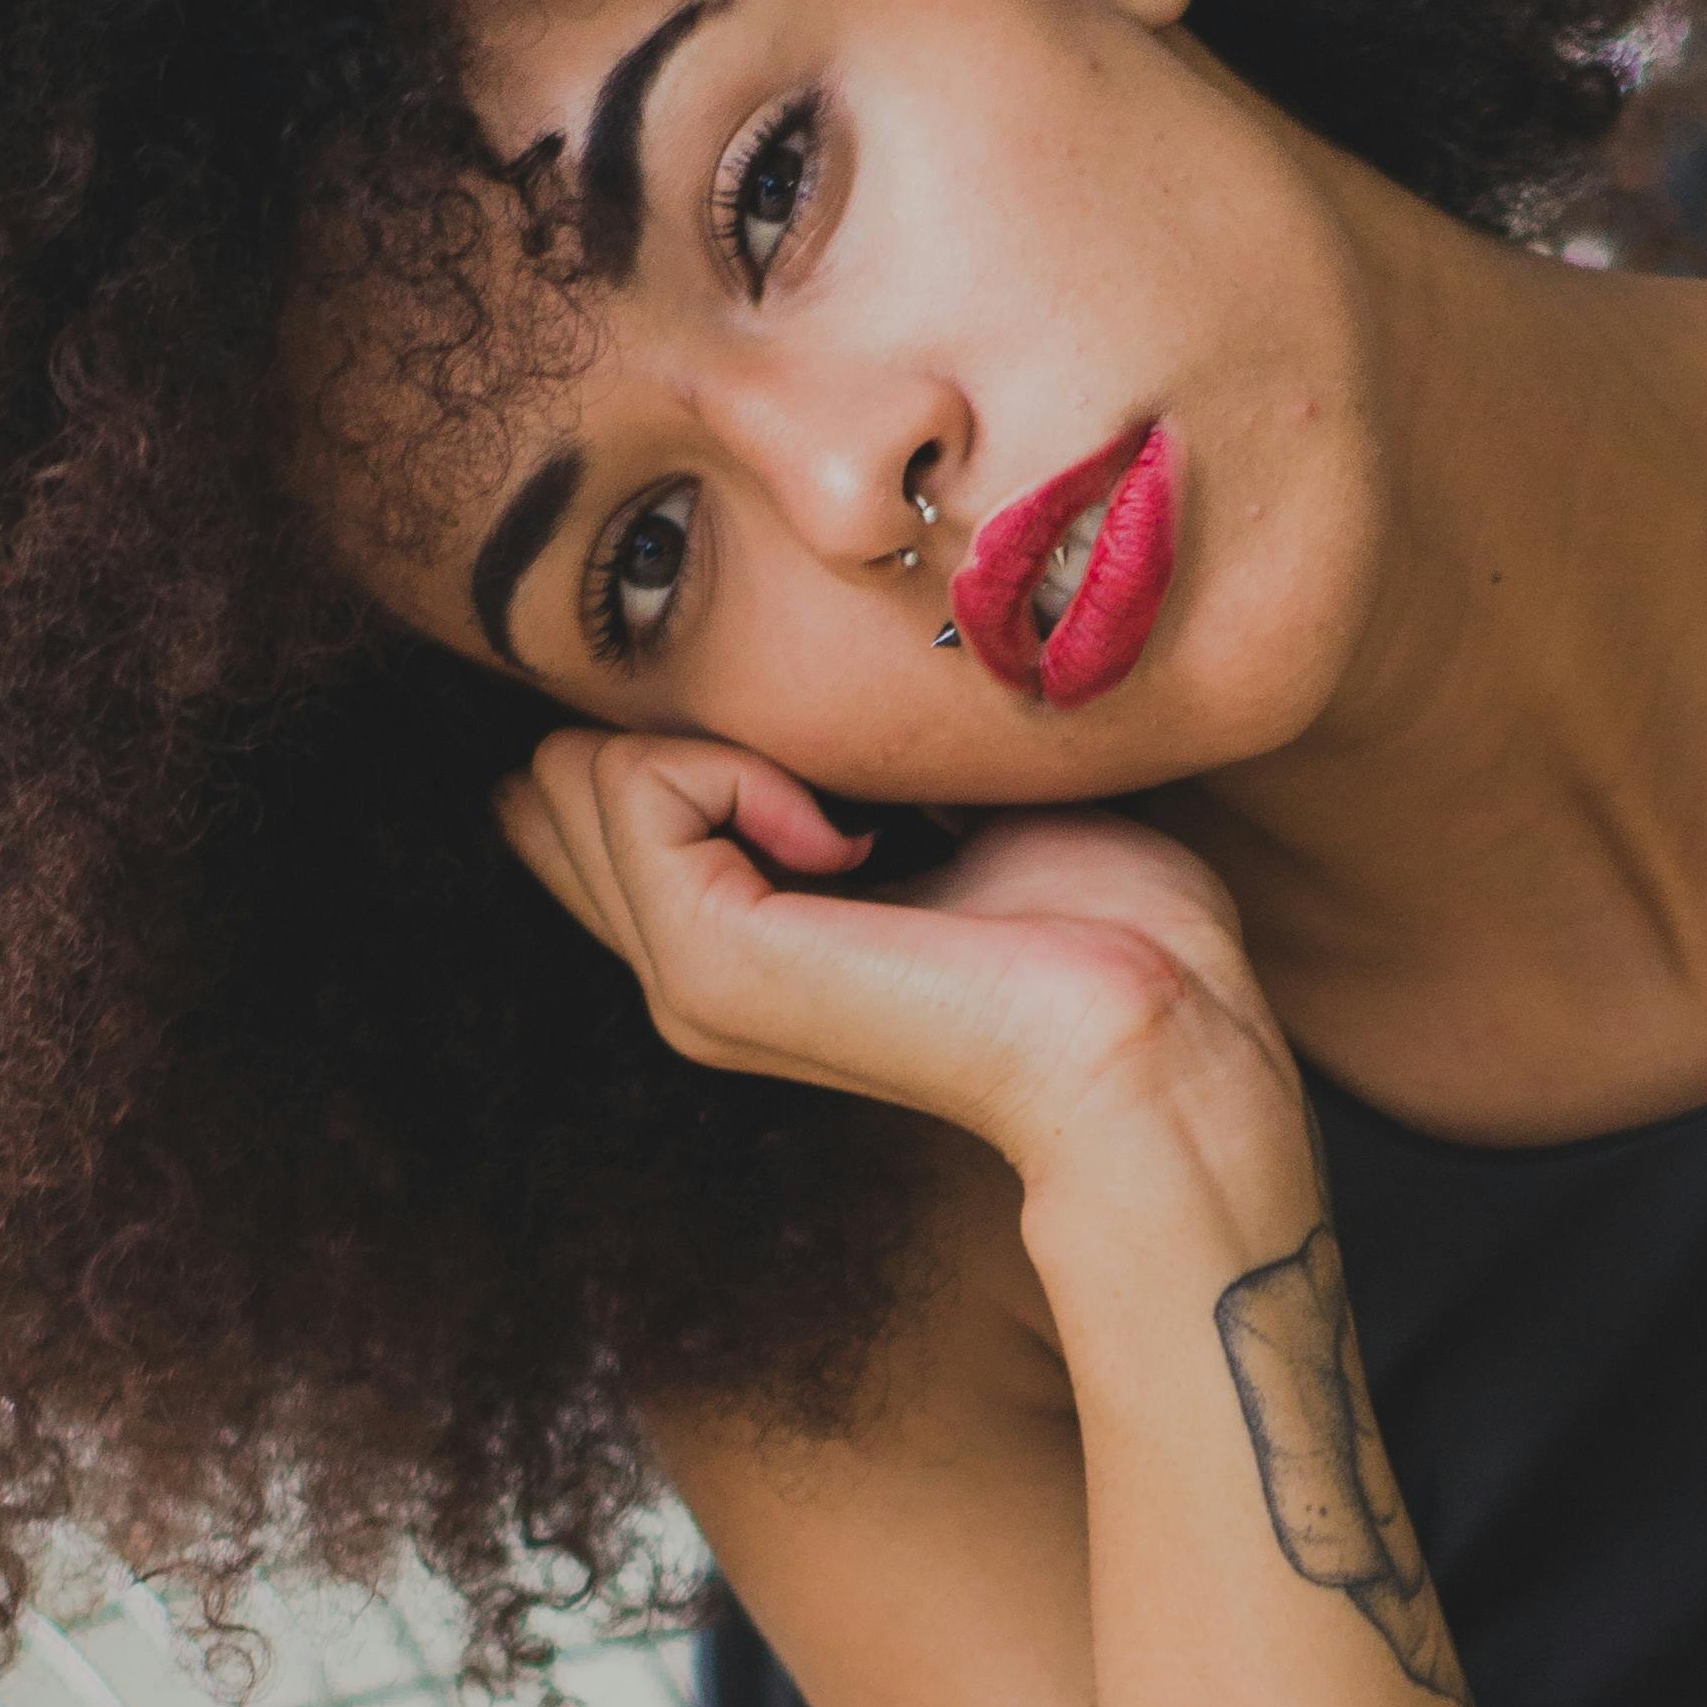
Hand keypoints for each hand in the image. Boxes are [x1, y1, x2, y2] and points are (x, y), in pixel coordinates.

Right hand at [495, 727, 1292, 1183]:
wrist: (1154, 1034)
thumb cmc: (1102, 922)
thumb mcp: (940, 808)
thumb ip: (835, 764)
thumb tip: (761, 671)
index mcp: (730, 938)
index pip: (577, 796)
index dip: (674, 726)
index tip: (833, 764)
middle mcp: (683, 972)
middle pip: (552, 778)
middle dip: (676, 727)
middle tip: (838, 790)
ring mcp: (683, 981)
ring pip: (575, 768)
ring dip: (720, 744)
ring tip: (855, 822)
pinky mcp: (709, 965)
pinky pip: (636, 781)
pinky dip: (742, 768)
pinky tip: (855, 840)